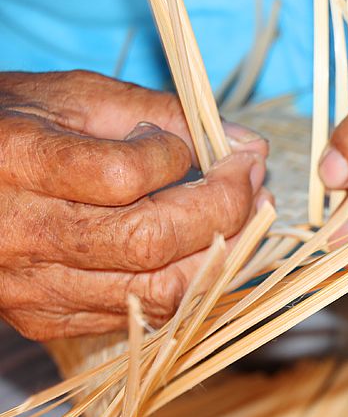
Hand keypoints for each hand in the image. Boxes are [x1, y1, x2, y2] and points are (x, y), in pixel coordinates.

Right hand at [0, 70, 268, 339]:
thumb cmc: (10, 127)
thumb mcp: (73, 97)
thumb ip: (159, 112)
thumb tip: (243, 143)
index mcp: (18, 161)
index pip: (122, 176)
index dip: (180, 161)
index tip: (211, 146)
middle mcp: (22, 234)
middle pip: (149, 243)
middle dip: (223, 212)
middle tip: (255, 182)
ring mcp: (33, 288)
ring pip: (156, 293)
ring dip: (220, 257)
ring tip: (245, 219)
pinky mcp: (45, 319)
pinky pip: (140, 316)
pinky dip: (187, 285)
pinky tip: (204, 252)